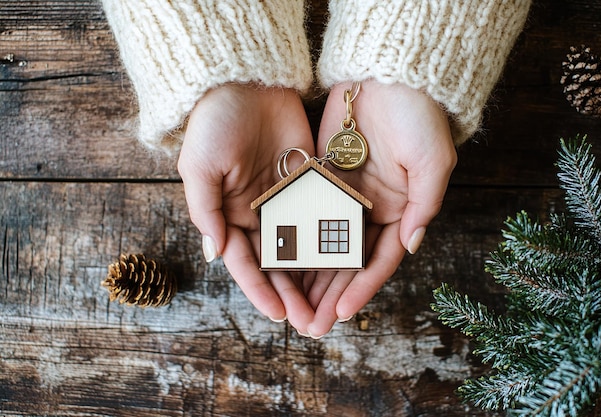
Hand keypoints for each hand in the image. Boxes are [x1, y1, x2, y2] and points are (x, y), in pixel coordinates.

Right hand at [178, 84, 315, 329]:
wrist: (246, 80)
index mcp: (231, 215)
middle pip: (279, 263)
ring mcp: (288, 198)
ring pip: (304, 246)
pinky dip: (332, 240)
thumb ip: (206, 212)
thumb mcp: (199, 168)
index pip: (247, 262)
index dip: (261, 290)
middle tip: (310, 323)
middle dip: (292, 294)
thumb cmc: (214, 123)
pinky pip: (322, 215)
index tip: (279, 315)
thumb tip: (215, 254)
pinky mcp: (311, 181)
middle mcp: (260, 213)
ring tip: (330, 305)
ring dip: (315, 277)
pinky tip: (345, 264)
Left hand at [305, 80, 456, 336]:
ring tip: (291, 304)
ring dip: (309, 275)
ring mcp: (343, 194)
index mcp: (399, 210)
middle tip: (311, 325)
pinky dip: (294, 237)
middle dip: (330, 293)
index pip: (378, 260)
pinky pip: (305, 212)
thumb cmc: (419, 115)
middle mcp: (369, 208)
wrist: (388, 72)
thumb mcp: (434, 162)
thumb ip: (423, 206)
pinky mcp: (320, 175)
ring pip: (322, 243)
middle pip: (346, 260)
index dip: (361, 288)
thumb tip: (409, 247)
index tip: (340, 313)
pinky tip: (279, 262)